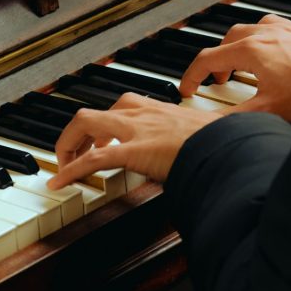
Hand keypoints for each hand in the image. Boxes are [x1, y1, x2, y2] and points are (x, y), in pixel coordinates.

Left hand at [46, 92, 221, 188]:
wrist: (231, 146)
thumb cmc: (227, 142)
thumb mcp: (213, 133)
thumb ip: (208, 136)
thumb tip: (227, 141)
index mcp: (161, 109)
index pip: (124, 107)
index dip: (108, 124)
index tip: (105, 139)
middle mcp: (144, 113)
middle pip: (96, 112)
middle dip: (79, 133)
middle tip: (76, 152)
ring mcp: (136, 130)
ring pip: (86, 123)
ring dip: (68, 144)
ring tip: (64, 164)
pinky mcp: (133, 150)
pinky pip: (92, 158)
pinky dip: (70, 170)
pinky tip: (59, 183)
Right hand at [179, 15, 290, 124]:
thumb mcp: (270, 111)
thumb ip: (237, 118)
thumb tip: (212, 125)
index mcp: (251, 50)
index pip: (207, 58)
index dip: (191, 76)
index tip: (187, 89)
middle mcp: (264, 33)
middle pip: (226, 41)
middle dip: (217, 60)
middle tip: (219, 78)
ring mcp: (284, 28)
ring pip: (249, 30)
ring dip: (239, 47)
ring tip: (243, 66)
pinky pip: (271, 28)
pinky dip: (261, 39)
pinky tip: (272, 55)